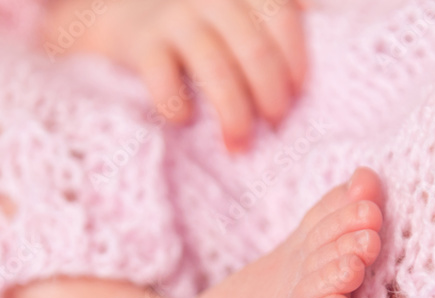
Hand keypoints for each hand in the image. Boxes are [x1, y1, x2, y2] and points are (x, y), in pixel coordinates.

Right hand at [43, 0, 307, 150]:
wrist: (121, 10)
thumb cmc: (198, 20)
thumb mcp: (238, 9)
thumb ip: (271, 19)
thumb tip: (313, 37)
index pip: (282, 17)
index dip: (295, 61)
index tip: (298, 97)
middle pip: (253, 48)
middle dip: (270, 95)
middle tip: (276, 128)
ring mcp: (173, 16)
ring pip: (214, 66)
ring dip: (233, 113)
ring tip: (239, 146)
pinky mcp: (139, 42)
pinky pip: (161, 77)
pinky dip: (176, 104)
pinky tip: (184, 120)